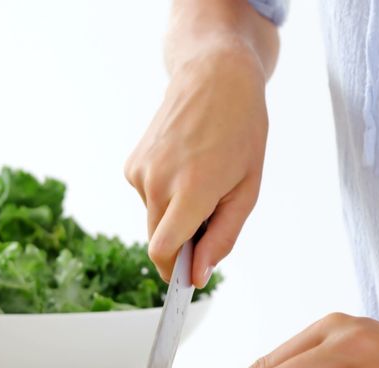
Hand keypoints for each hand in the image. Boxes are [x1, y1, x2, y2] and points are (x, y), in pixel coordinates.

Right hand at [124, 40, 269, 286]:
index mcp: (191, 190)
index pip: (163, 251)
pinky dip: (165, 195)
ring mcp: (139, 172)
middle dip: (181, 242)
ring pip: (154, 219)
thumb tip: (197, 275)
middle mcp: (157, 182)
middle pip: (158, 240)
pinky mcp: (131, 164)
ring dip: (175, 214)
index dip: (173, 272)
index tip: (186, 279)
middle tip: (212, 213)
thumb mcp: (247, 189)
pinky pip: (148, 198)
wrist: (214, 78)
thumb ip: (222, 237)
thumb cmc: (240, 132)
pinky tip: (184, 165)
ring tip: (201, 178)